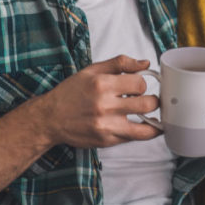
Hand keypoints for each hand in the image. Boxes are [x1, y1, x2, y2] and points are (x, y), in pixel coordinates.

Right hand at [38, 55, 161, 148]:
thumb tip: (145, 64)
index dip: (142, 84)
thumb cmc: (71, 93)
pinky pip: (134, 138)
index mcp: (102, 84)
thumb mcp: (91, 70)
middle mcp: (105, 105)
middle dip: (152, 101)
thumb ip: (120, 64)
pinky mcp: (106, 140)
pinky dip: (143, 133)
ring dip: (154, 121)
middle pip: (147, 104)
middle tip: (148, 100)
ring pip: (146, 127)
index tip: (138, 86)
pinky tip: (144, 127)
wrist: (50, 118)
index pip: (140, 83)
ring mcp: (106, 125)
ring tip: (151, 116)